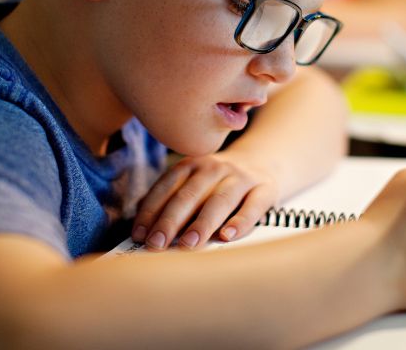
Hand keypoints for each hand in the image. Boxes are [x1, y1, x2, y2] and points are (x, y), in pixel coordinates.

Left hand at [131, 153, 278, 250]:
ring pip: (219, 200)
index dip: (151, 211)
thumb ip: (173, 200)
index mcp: (193, 164)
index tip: (139, 235)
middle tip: (157, 244)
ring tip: (188, 244)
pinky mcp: (265, 189)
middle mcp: (215, 168)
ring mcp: (241, 178)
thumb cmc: (222, 182)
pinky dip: (240, 222)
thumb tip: (143, 228)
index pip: (167, 187)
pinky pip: (252, 206)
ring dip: (201, 223)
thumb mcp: (197, 182)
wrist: (266, 161)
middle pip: (189, 195)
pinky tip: (227, 236)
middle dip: (170, 221)